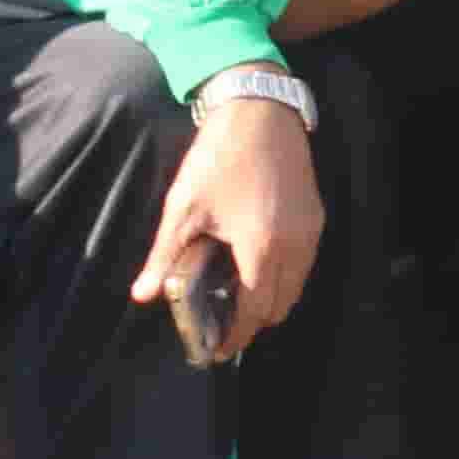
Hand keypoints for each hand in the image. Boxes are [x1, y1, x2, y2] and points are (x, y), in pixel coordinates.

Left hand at [139, 89, 319, 359]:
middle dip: (252, 323)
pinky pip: (304, 262)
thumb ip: (165, 255)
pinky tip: (257, 263)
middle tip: (223, 324)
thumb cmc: (218, 156)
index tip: (215, 350)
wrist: (260, 108)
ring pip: (296, 286)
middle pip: (280, 306)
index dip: (234, 336)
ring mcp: (311, 230)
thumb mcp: (184, 206)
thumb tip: (141, 295)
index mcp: (261, 247)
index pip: (253, 311)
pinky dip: (284, 276)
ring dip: (271, 300)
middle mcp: (295, 245)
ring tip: (238, 297)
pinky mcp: (317, 215)